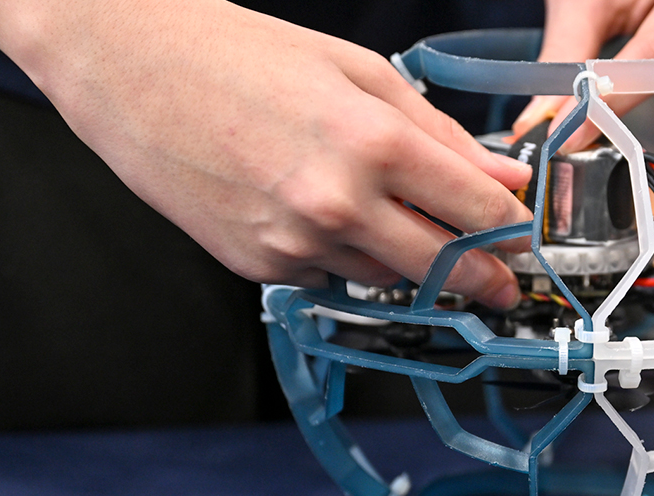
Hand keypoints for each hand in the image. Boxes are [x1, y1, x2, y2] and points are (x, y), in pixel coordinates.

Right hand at [0, 0, 532, 307]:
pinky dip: (346, 259)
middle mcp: (337, 204)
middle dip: (482, 278)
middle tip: (499, 283)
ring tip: (402, 228)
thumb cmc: (238, 54)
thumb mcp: (356, 72)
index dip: (512, 231)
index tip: (524, 241)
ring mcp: (293, 243)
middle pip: (442, 267)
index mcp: (373, 143)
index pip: (476, 210)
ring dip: (409, 263)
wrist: (129, 66)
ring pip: (386, 279)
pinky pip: (328, 278)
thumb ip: (438, 133)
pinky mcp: (256, 265)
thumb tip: (499, 175)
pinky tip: (332, 221)